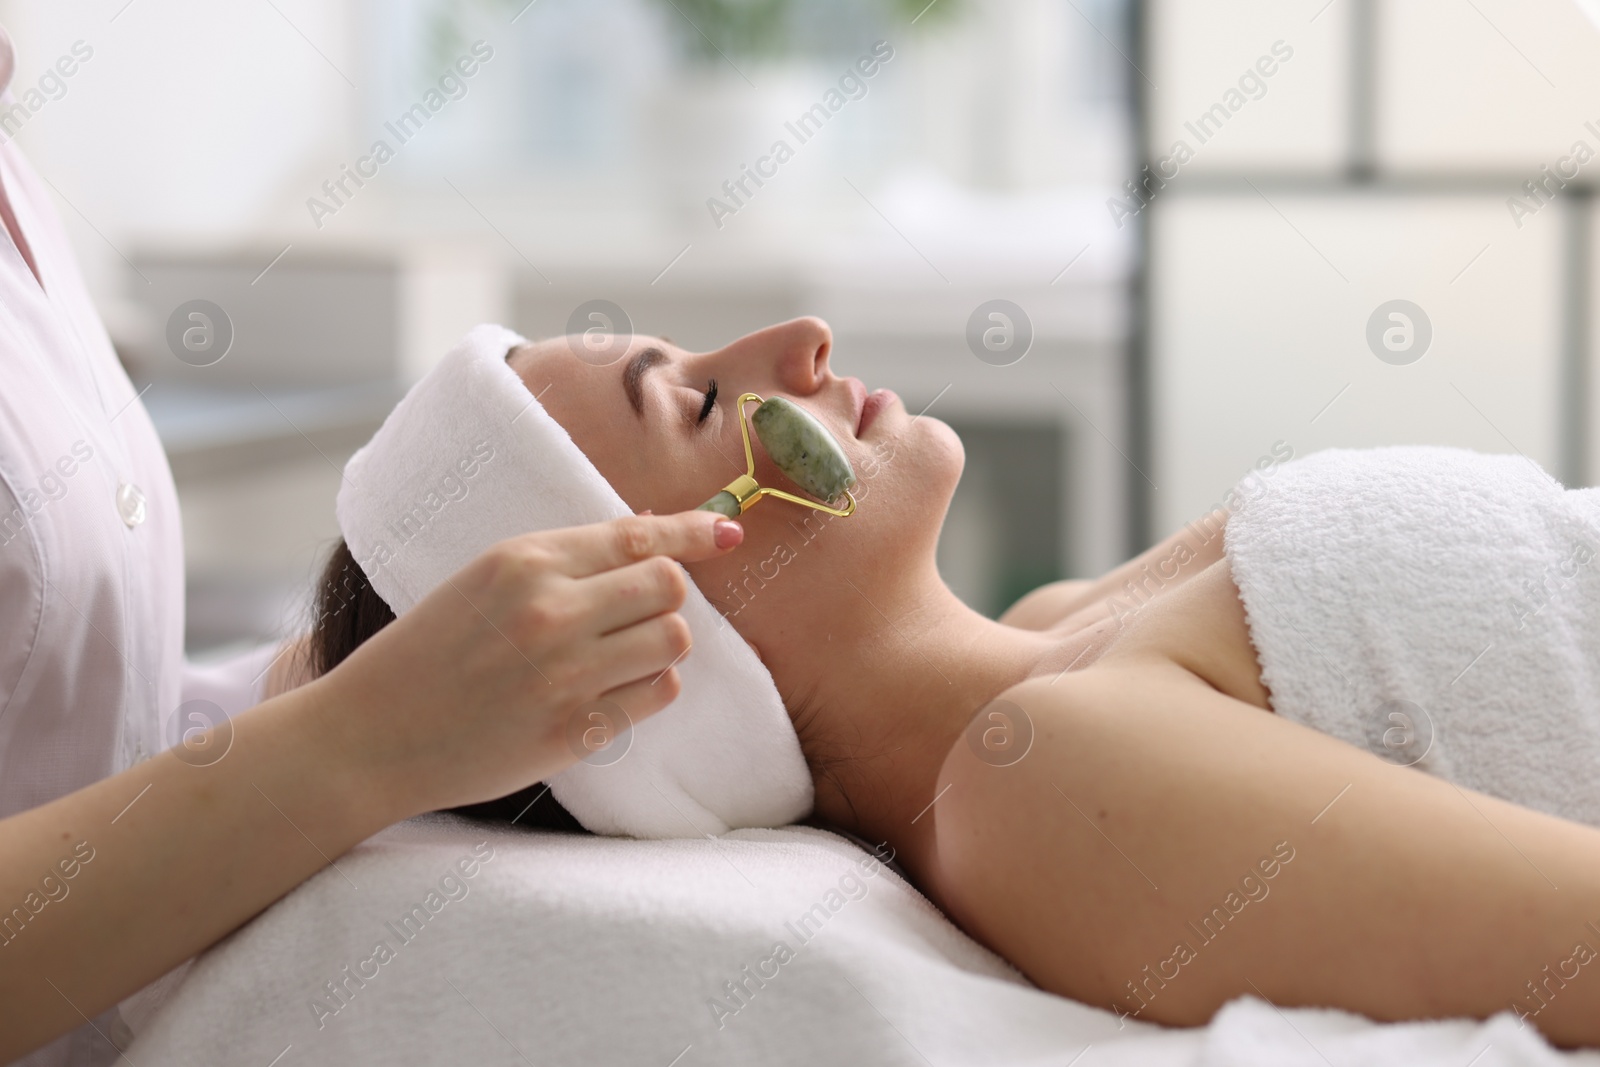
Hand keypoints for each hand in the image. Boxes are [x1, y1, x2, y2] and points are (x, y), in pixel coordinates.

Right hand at [307, 510, 744, 817]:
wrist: (370, 738)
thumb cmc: (426, 654)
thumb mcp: (482, 581)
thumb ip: (562, 560)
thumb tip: (652, 534)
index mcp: (522, 560)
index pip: (638, 536)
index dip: (694, 531)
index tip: (726, 531)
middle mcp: (550, 610)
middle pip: (668, 585)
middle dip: (666, 595)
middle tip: (635, 613)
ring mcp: (565, 673)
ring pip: (673, 639)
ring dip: (662, 642)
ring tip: (621, 652)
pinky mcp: (575, 729)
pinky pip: (658, 693)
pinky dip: (650, 687)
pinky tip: (613, 689)